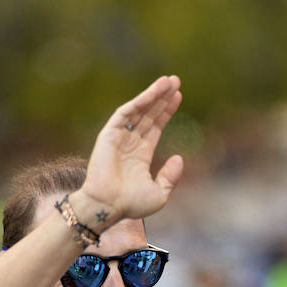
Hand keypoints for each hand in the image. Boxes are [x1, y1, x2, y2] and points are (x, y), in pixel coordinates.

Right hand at [74, 75, 183, 227]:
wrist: (107, 207)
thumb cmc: (130, 205)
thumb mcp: (159, 194)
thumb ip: (170, 177)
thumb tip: (178, 157)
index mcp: (140, 155)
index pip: (155, 127)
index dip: (166, 112)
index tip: (178, 96)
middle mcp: (130, 143)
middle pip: (149, 114)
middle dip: (162, 98)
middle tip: (176, 80)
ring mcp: (119, 137)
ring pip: (139, 110)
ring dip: (153, 94)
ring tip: (169, 81)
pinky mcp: (109, 134)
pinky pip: (126, 113)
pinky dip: (140, 101)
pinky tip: (153, 92)